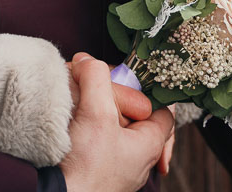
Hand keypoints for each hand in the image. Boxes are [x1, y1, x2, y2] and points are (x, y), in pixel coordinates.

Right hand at [59, 54, 175, 191]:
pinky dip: (83, 126)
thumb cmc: (85, 169)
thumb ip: (96, 78)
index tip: (126, 77)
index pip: (162, 109)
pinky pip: (94, 140)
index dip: (147, 89)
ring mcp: (115, 166)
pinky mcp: (94, 170)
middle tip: (89, 88)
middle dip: (110, 98)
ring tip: (74, 105)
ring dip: (92, 111)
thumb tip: (86, 60)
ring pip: (109, 126)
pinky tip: (69, 123)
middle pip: (132, 113)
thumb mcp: (96, 113)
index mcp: (149, 145)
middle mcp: (136, 159)